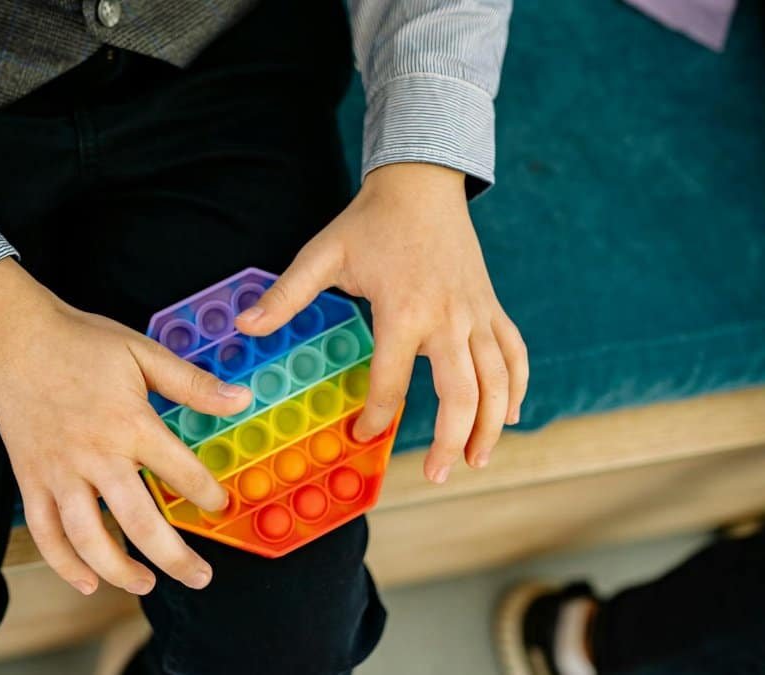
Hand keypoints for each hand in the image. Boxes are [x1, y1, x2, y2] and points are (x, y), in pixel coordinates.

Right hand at [0, 259, 252, 595]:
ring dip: (120, 571)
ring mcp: (59, 473)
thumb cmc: (80, 341)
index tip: (219, 506)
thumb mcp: (142, 352)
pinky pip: (46, 533)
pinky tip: (88, 582)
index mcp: (129, 424)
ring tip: (147, 584)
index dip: (206, 494)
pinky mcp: (30, 479)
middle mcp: (96, 456)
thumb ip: (191, 383)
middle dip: (175, 557)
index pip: (180, 472)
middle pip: (139, 523)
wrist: (13, 335)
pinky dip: (65, 563)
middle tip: (200, 577)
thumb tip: (241, 400)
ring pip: (89, 539)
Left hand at [235, 163, 527, 482]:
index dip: (376, 416)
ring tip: (477, 461)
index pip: (391, 382)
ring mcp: (477, 314)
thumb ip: (287, 296)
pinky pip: (516, 354)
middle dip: (453, 441)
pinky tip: (513, 416)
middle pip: (462, 395)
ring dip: (492, 426)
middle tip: (437, 475)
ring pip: (498, 381)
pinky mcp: (493, 307)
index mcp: (404, 311)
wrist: (423, 183)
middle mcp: (449, 319)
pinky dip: (519, 387)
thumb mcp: (322, 254)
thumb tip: (245, 326)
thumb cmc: (370, 222)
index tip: (361, 435)